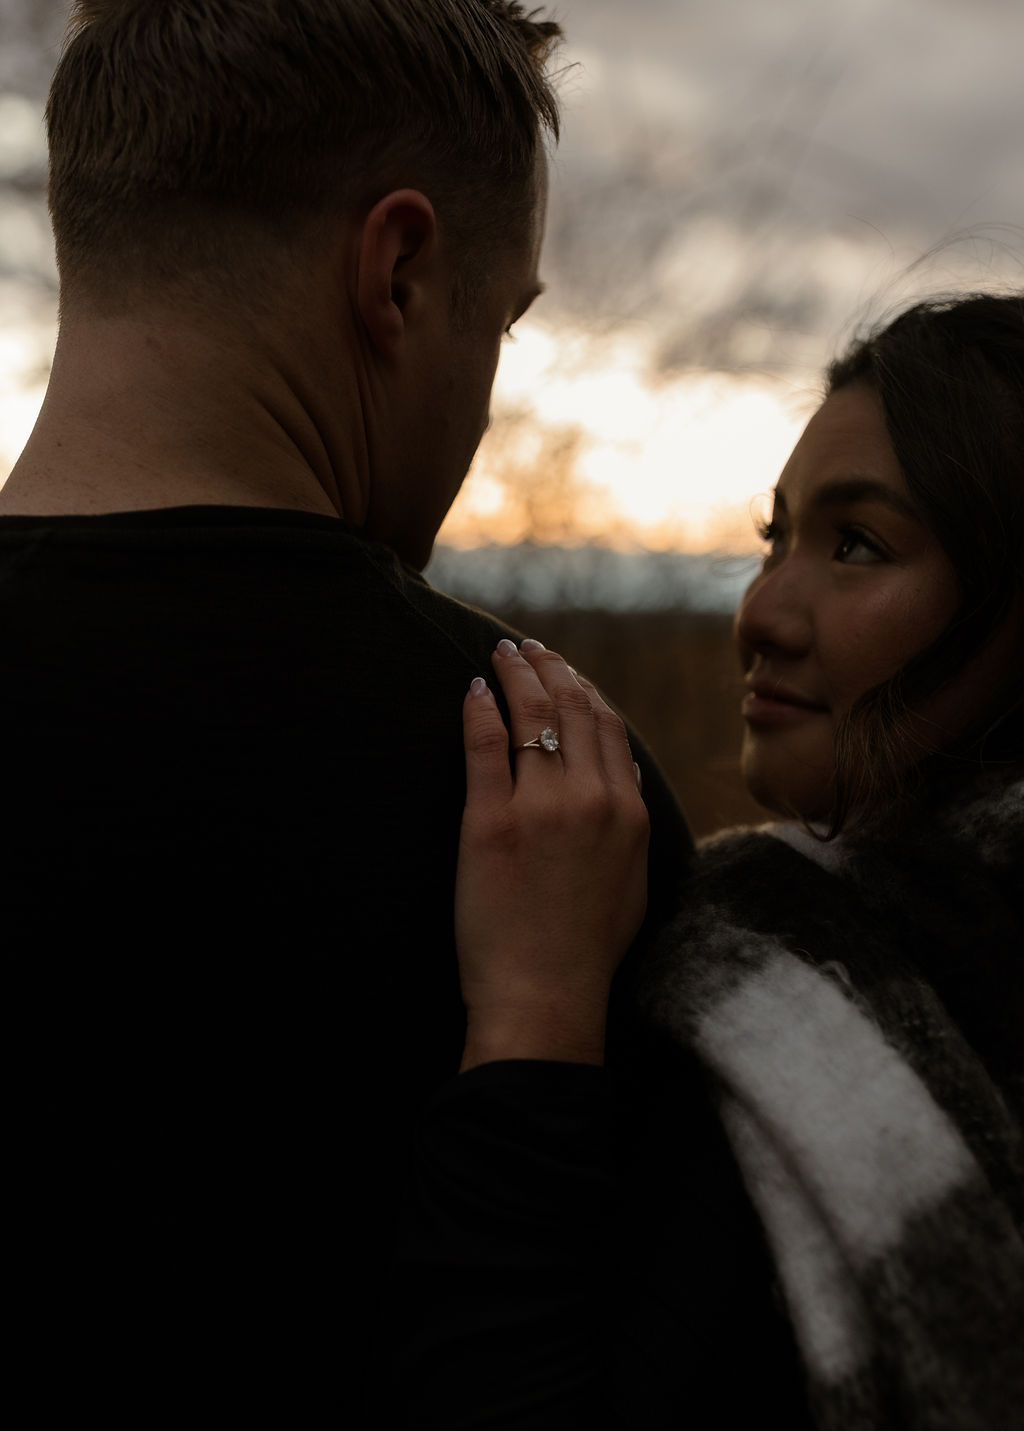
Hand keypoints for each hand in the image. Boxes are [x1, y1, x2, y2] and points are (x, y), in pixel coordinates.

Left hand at [455, 639, 649, 1070]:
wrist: (546, 995)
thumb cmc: (586, 949)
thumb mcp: (631, 881)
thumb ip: (631, 821)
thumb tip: (624, 772)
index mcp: (627, 811)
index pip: (608, 726)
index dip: (584, 689)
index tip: (565, 672)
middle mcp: (591, 798)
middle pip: (572, 709)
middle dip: (550, 669)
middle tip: (528, 648)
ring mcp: (541, 807)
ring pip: (531, 716)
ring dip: (516, 675)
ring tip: (500, 655)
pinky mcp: (491, 822)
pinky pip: (485, 745)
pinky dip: (479, 709)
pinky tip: (473, 690)